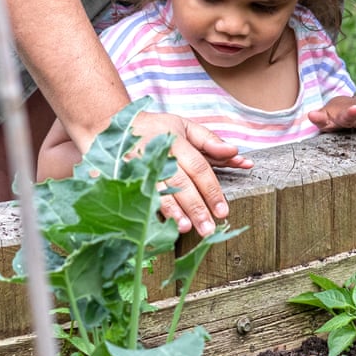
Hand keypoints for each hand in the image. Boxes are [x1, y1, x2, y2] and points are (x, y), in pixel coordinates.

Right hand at [131, 110, 252, 236]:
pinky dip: (152, 210)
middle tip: (208, 228)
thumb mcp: (186, 127)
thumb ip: (211, 141)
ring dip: (173, 211)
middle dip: (195, 207)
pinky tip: (160, 224)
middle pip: (180, 183)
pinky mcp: (127, 176)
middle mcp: (159, 154)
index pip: (198, 168)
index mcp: (176, 141)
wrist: (121, 126)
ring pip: (159, 191)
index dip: (211, 190)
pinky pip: (141, 196)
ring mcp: (140, 166)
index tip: (222, 211)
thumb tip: (235, 152)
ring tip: (185, 228)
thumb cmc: (159, 128)